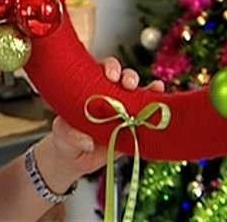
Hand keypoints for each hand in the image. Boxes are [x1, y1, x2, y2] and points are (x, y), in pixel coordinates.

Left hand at [39, 57, 164, 184]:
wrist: (72, 159)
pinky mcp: (133, 130)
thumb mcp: (61, 132)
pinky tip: (165, 106)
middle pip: (124, 78)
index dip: (110, 68)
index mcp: (92, 88)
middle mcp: (110, 95)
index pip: (104, 70)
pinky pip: (147, 119)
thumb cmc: (64, 137)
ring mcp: (124, 111)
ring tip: (156, 88)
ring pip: (140, 95)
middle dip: (129, 77)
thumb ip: (70, 134)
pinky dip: (157, 112)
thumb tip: (88, 141)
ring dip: (150, 89)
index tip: (110, 75)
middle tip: (128, 84)